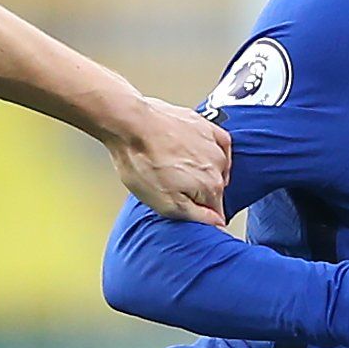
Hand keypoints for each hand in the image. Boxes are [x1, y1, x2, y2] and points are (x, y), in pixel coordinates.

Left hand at [106, 98, 231, 223]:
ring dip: (201, 170)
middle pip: (215, 189)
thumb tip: (218, 224)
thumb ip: (197, 217)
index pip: (216, 212)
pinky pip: (217, 143)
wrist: (130, 123)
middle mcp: (218, 164)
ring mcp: (212, 143)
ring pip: (216, 167)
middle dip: (197, 192)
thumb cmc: (141, 162)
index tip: (183, 209)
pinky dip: (208, 150)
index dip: (199, 215)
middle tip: (171, 187)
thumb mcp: (165, 203)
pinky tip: (194, 151)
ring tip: (174, 167)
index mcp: (211, 186)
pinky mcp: (203, 125)